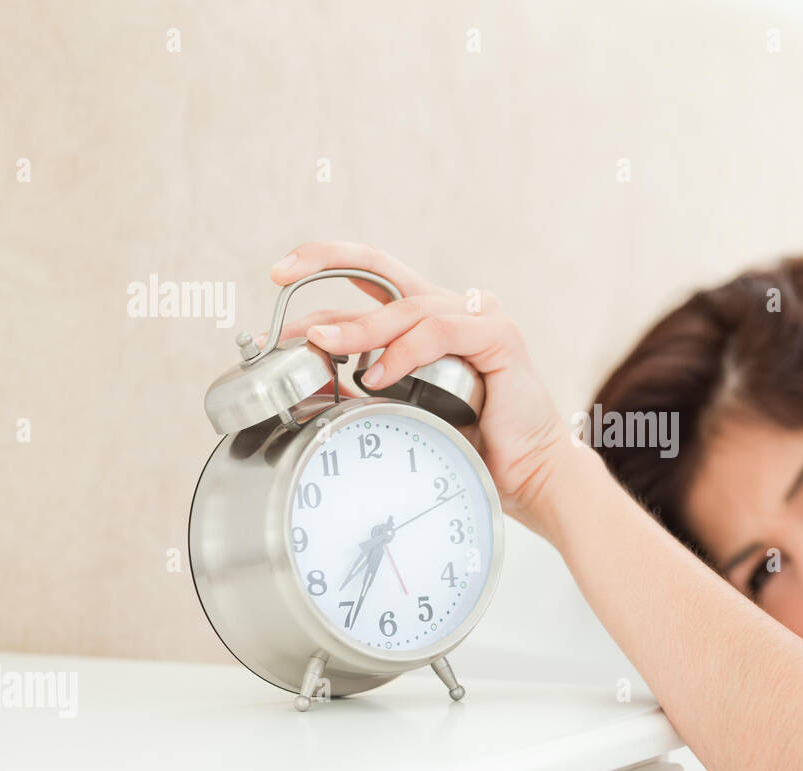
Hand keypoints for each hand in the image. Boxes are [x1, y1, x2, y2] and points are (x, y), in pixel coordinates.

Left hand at [267, 241, 577, 535]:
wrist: (524, 475)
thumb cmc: (470, 444)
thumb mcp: (400, 410)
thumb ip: (362, 386)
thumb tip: (307, 375)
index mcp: (428, 318)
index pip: (370, 276)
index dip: (322, 267)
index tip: (277, 279)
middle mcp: (453, 307)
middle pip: (381, 267)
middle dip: (325, 264)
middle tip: (281, 281)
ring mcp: (479, 317)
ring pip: (406, 307)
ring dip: (359, 328)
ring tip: (322, 347)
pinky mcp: (500, 337)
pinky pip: (442, 333)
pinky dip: (404, 351)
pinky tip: (377, 376)